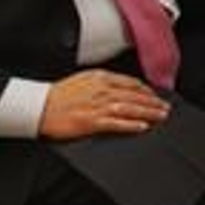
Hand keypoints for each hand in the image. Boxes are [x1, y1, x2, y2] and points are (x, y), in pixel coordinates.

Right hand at [39, 70, 169, 139]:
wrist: (39, 106)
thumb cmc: (58, 95)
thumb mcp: (83, 79)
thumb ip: (103, 81)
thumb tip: (121, 86)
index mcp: (100, 78)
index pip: (130, 83)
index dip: (146, 90)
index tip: (155, 95)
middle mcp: (102, 90)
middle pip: (134, 95)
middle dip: (153, 102)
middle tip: (165, 108)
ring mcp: (97, 106)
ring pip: (130, 108)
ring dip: (148, 112)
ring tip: (160, 116)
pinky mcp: (92, 122)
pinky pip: (116, 123)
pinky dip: (131, 124)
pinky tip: (142, 126)